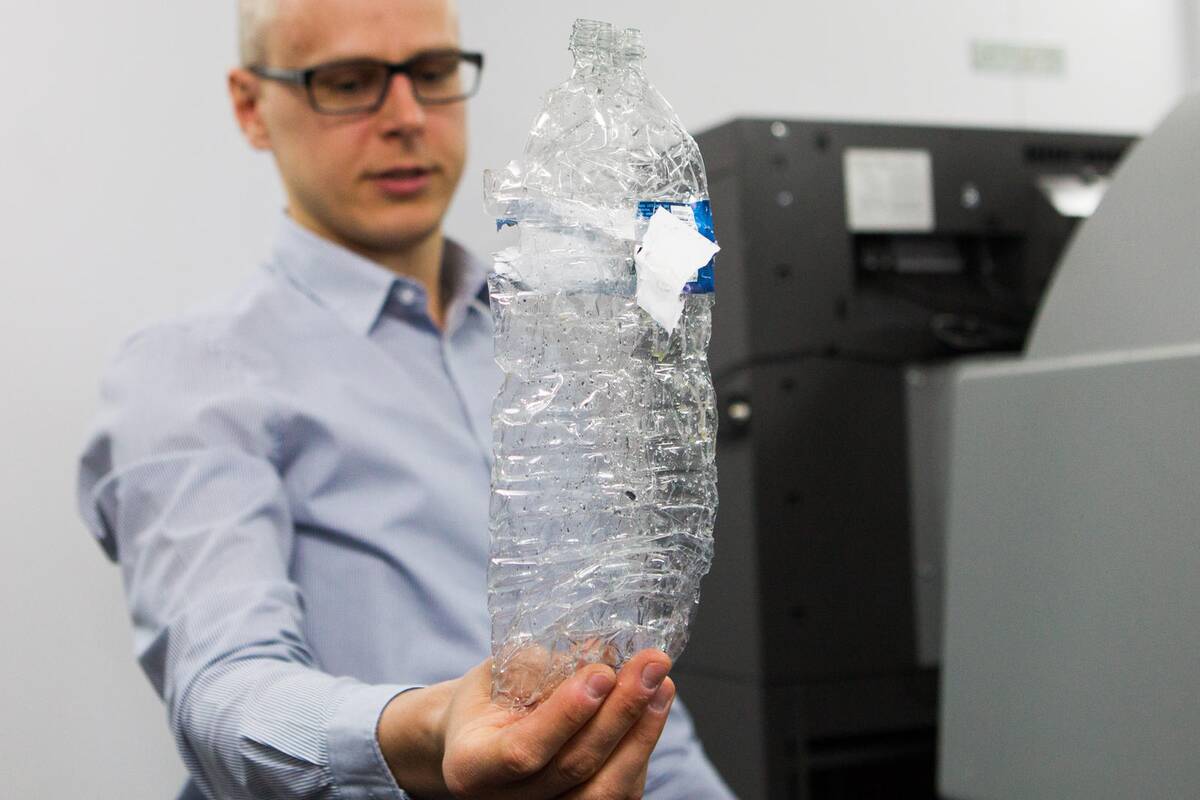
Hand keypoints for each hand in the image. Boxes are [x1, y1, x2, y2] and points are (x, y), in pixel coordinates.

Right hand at [377, 649, 675, 798]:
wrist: (476, 741)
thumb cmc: (486, 701)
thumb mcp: (494, 676)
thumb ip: (539, 670)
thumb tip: (601, 649)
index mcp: (472, 766)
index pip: (523, 751)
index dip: (566, 715)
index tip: (602, 672)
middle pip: (574, 768)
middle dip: (620, 713)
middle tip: (652, 665)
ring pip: (605, 790)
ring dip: (642, 733)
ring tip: (662, 684)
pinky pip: (619, 792)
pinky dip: (641, 748)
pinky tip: (655, 707)